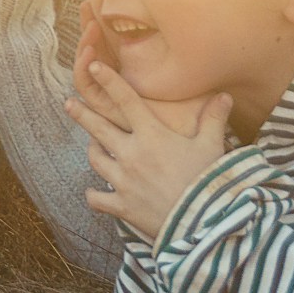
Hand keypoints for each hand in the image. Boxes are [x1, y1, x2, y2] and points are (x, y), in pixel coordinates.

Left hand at [67, 59, 231, 239]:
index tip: (93, 68)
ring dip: (92, 151)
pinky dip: (94, 195)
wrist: (204, 224)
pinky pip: (97, 198)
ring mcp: (122, 180)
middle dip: (81, 114)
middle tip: (69, 103)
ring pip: (95, 159)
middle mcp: (131, 154)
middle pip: (98, 128)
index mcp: (151, 135)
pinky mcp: (121, 205)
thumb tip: (225, 96)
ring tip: (91, 146)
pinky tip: (93, 193)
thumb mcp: (212, 147)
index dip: (108, 81)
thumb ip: (213, 120)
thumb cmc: (209, 182)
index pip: (126, 100)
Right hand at [74, 2, 218, 133]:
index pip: (113, 47)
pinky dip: (84, 69)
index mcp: (134, 79)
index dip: (105, 25)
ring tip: (91, 28)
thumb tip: (210, 46)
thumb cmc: (193, 121)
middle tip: (86, 5)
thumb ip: (194, 69)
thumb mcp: (194, 86)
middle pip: (95, 53)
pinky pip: (86, 87)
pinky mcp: (105, 110)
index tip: (100, 2)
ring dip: (85, 46)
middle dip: (87, 28)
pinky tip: (90, 52)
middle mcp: (116, 89)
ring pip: (86, 69)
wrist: (189, 150)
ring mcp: (108, 99)